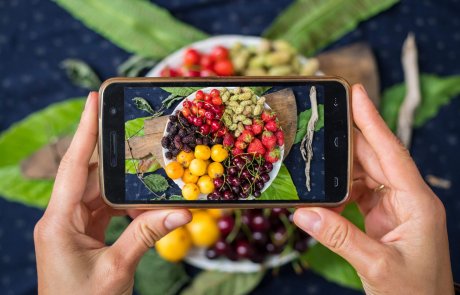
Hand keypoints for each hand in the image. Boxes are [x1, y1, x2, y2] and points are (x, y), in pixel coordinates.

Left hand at [34, 93, 191, 294]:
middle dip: (113, 157)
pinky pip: (104, 209)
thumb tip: (182, 211)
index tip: (93, 100)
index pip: (72, 167)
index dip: (84, 131)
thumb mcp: (117, 269)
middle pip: (89, 176)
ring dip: (124, 186)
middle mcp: (61, 219)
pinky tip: (144, 204)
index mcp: (58, 223)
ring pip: (99, 192)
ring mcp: (71, 226)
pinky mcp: (82, 234)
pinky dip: (125, 205)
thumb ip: (148, 236)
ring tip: (149, 172)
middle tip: (136, 134)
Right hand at [294, 85, 453, 293]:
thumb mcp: (376, 266)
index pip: (391, 152)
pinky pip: (360, 194)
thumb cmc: (414, 294)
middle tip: (322, 123)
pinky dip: (341, 193)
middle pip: (376, 159)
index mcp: (417, 203)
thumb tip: (303, 213)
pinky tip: (326, 196)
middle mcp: (409, 199)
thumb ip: (338, 237)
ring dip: (341, 171)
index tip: (356, 93)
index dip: (372, 120)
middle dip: (348, 141)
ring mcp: (397, 208)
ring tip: (316, 164)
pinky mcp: (385, 219)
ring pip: (366, 175)